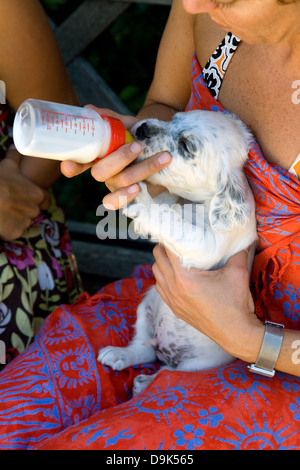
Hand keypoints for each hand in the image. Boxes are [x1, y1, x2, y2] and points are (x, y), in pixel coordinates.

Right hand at [0, 150, 49, 240]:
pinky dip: (7, 229)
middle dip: (24, 209)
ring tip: (3, 210)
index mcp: (39, 195)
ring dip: (15, 219)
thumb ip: (16, 156)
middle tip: (9, 203)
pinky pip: (13, 232)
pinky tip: (0, 220)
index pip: (45, 201)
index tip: (24, 197)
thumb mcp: (8, 165)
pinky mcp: (15, 233)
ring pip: (23, 222)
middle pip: (33, 212)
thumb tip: (17, 145)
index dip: (35, 199)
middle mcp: (36, 210)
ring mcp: (26, 223)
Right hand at [60, 106, 170, 209]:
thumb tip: (90, 110)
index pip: (78, 162)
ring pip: (120, 182)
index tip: (69, 165)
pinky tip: (139, 187)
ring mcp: (117, 184)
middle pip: (100, 172)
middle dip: (118, 159)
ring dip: (143, 168)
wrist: (163, 145)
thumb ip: (109, 118)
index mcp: (97, 155)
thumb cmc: (139, 134)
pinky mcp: (131, 195)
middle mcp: (104, 171)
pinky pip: (122, 203)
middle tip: (137, 146)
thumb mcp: (125, 123)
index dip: (71, 167)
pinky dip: (127, 196)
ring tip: (164, 157)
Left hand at [152, 245, 263, 361]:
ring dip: (161, 262)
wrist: (235, 333)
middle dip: (164, 247)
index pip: (167, 250)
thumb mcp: (238, 272)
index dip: (170, 236)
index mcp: (184, 278)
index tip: (175, 227)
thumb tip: (244, 236)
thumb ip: (238, 251)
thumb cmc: (235, 304)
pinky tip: (175, 275)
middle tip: (176, 239)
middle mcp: (173, 288)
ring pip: (156, 274)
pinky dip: (163, 278)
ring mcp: (172, 300)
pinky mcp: (175, 309)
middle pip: (157, 259)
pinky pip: (160, 288)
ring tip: (174, 255)